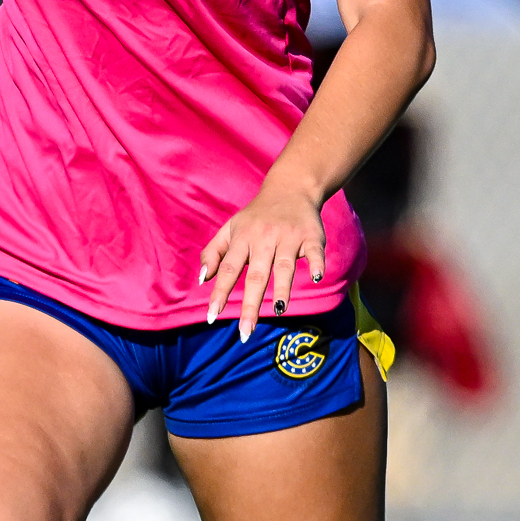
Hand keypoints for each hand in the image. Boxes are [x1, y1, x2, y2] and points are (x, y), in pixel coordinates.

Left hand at [200, 178, 325, 340]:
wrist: (290, 188)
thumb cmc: (256, 216)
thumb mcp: (230, 229)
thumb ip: (213, 252)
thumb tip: (202, 280)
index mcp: (242, 239)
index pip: (228, 270)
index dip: (219, 293)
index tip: (211, 317)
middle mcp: (264, 239)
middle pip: (256, 276)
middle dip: (250, 305)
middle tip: (245, 332)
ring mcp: (289, 237)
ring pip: (284, 267)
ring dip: (282, 288)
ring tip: (278, 310)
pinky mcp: (311, 235)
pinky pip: (314, 252)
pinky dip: (317, 263)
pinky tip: (316, 277)